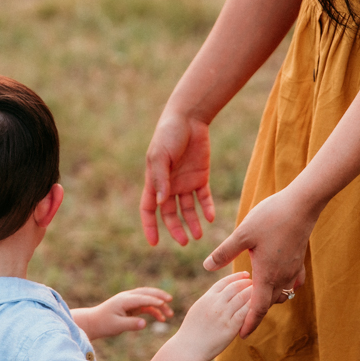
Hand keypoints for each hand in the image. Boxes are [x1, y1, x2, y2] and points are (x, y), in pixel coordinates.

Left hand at [72, 288, 174, 339]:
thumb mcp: (117, 326)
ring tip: (170, 314)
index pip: (142, 298)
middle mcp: (128, 297)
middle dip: (159, 295)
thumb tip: (144, 323)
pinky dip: (154, 311)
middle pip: (147, 292)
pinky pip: (146, 306)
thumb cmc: (103, 324)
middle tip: (170, 300)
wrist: (93, 323)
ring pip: (148, 298)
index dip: (154, 300)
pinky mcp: (131, 307)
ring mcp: (130, 301)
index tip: (165, 304)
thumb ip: (131, 324)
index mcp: (124, 300)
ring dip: (159, 304)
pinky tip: (161, 319)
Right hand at [141, 113, 216, 245]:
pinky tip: (210, 217)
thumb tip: (161, 204)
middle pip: (170, 213)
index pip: (149, 209)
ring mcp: (185, 182)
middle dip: (176, 229)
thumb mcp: (161, 156)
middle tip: (184, 242)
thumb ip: (161, 179)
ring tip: (199, 235)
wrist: (189, 118)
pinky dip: (206, 208)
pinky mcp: (201, 177)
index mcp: (154, 181)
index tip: (154, 243)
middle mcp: (169, 185)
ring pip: (188, 209)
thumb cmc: (169, 134)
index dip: (149, 226)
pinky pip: (203, 197)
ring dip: (192, 222)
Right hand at [171, 272, 252, 360]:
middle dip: (246, 282)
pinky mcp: (230, 327)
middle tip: (255, 282)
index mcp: (207, 298)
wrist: (188, 348)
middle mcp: (215, 304)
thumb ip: (209, 301)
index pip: (224, 282)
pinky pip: (245, 313)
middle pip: (235, 287)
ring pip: (242, 297)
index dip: (236, 277)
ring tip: (259, 292)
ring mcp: (223, 315)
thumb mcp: (197, 310)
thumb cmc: (191, 332)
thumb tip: (219, 295)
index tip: (245, 275)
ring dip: (252, 292)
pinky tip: (260, 305)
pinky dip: (253, 306)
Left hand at [203, 190, 313, 337]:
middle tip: (243, 318)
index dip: (250, 323)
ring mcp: (293, 268)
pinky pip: (293, 281)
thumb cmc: (271, 217)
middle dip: (257, 312)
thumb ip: (224, 252)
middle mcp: (282, 276)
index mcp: (266, 274)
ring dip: (270, 298)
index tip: (242, 335)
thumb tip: (206, 267)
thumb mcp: (242, 234)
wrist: (302, 204)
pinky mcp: (299, 259)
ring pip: (282, 293)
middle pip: (269, 303)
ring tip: (257, 298)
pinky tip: (279, 281)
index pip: (258, 308)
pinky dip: (285, 286)